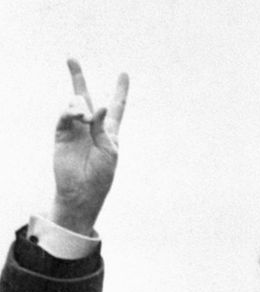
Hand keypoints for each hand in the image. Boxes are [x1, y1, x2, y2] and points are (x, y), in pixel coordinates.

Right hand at [50, 59, 128, 235]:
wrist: (82, 191)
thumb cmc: (101, 175)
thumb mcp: (109, 151)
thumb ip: (102, 128)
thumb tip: (95, 106)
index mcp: (109, 131)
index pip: (116, 107)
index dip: (120, 90)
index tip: (124, 74)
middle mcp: (91, 126)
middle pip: (85, 97)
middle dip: (77, 77)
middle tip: (71, 58)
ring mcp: (75, 128)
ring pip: (75, 105)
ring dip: (80, 107)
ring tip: (83, 117)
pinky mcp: (62, 133)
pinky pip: (65, 116)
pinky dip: (72, 112)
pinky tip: (79, 116)